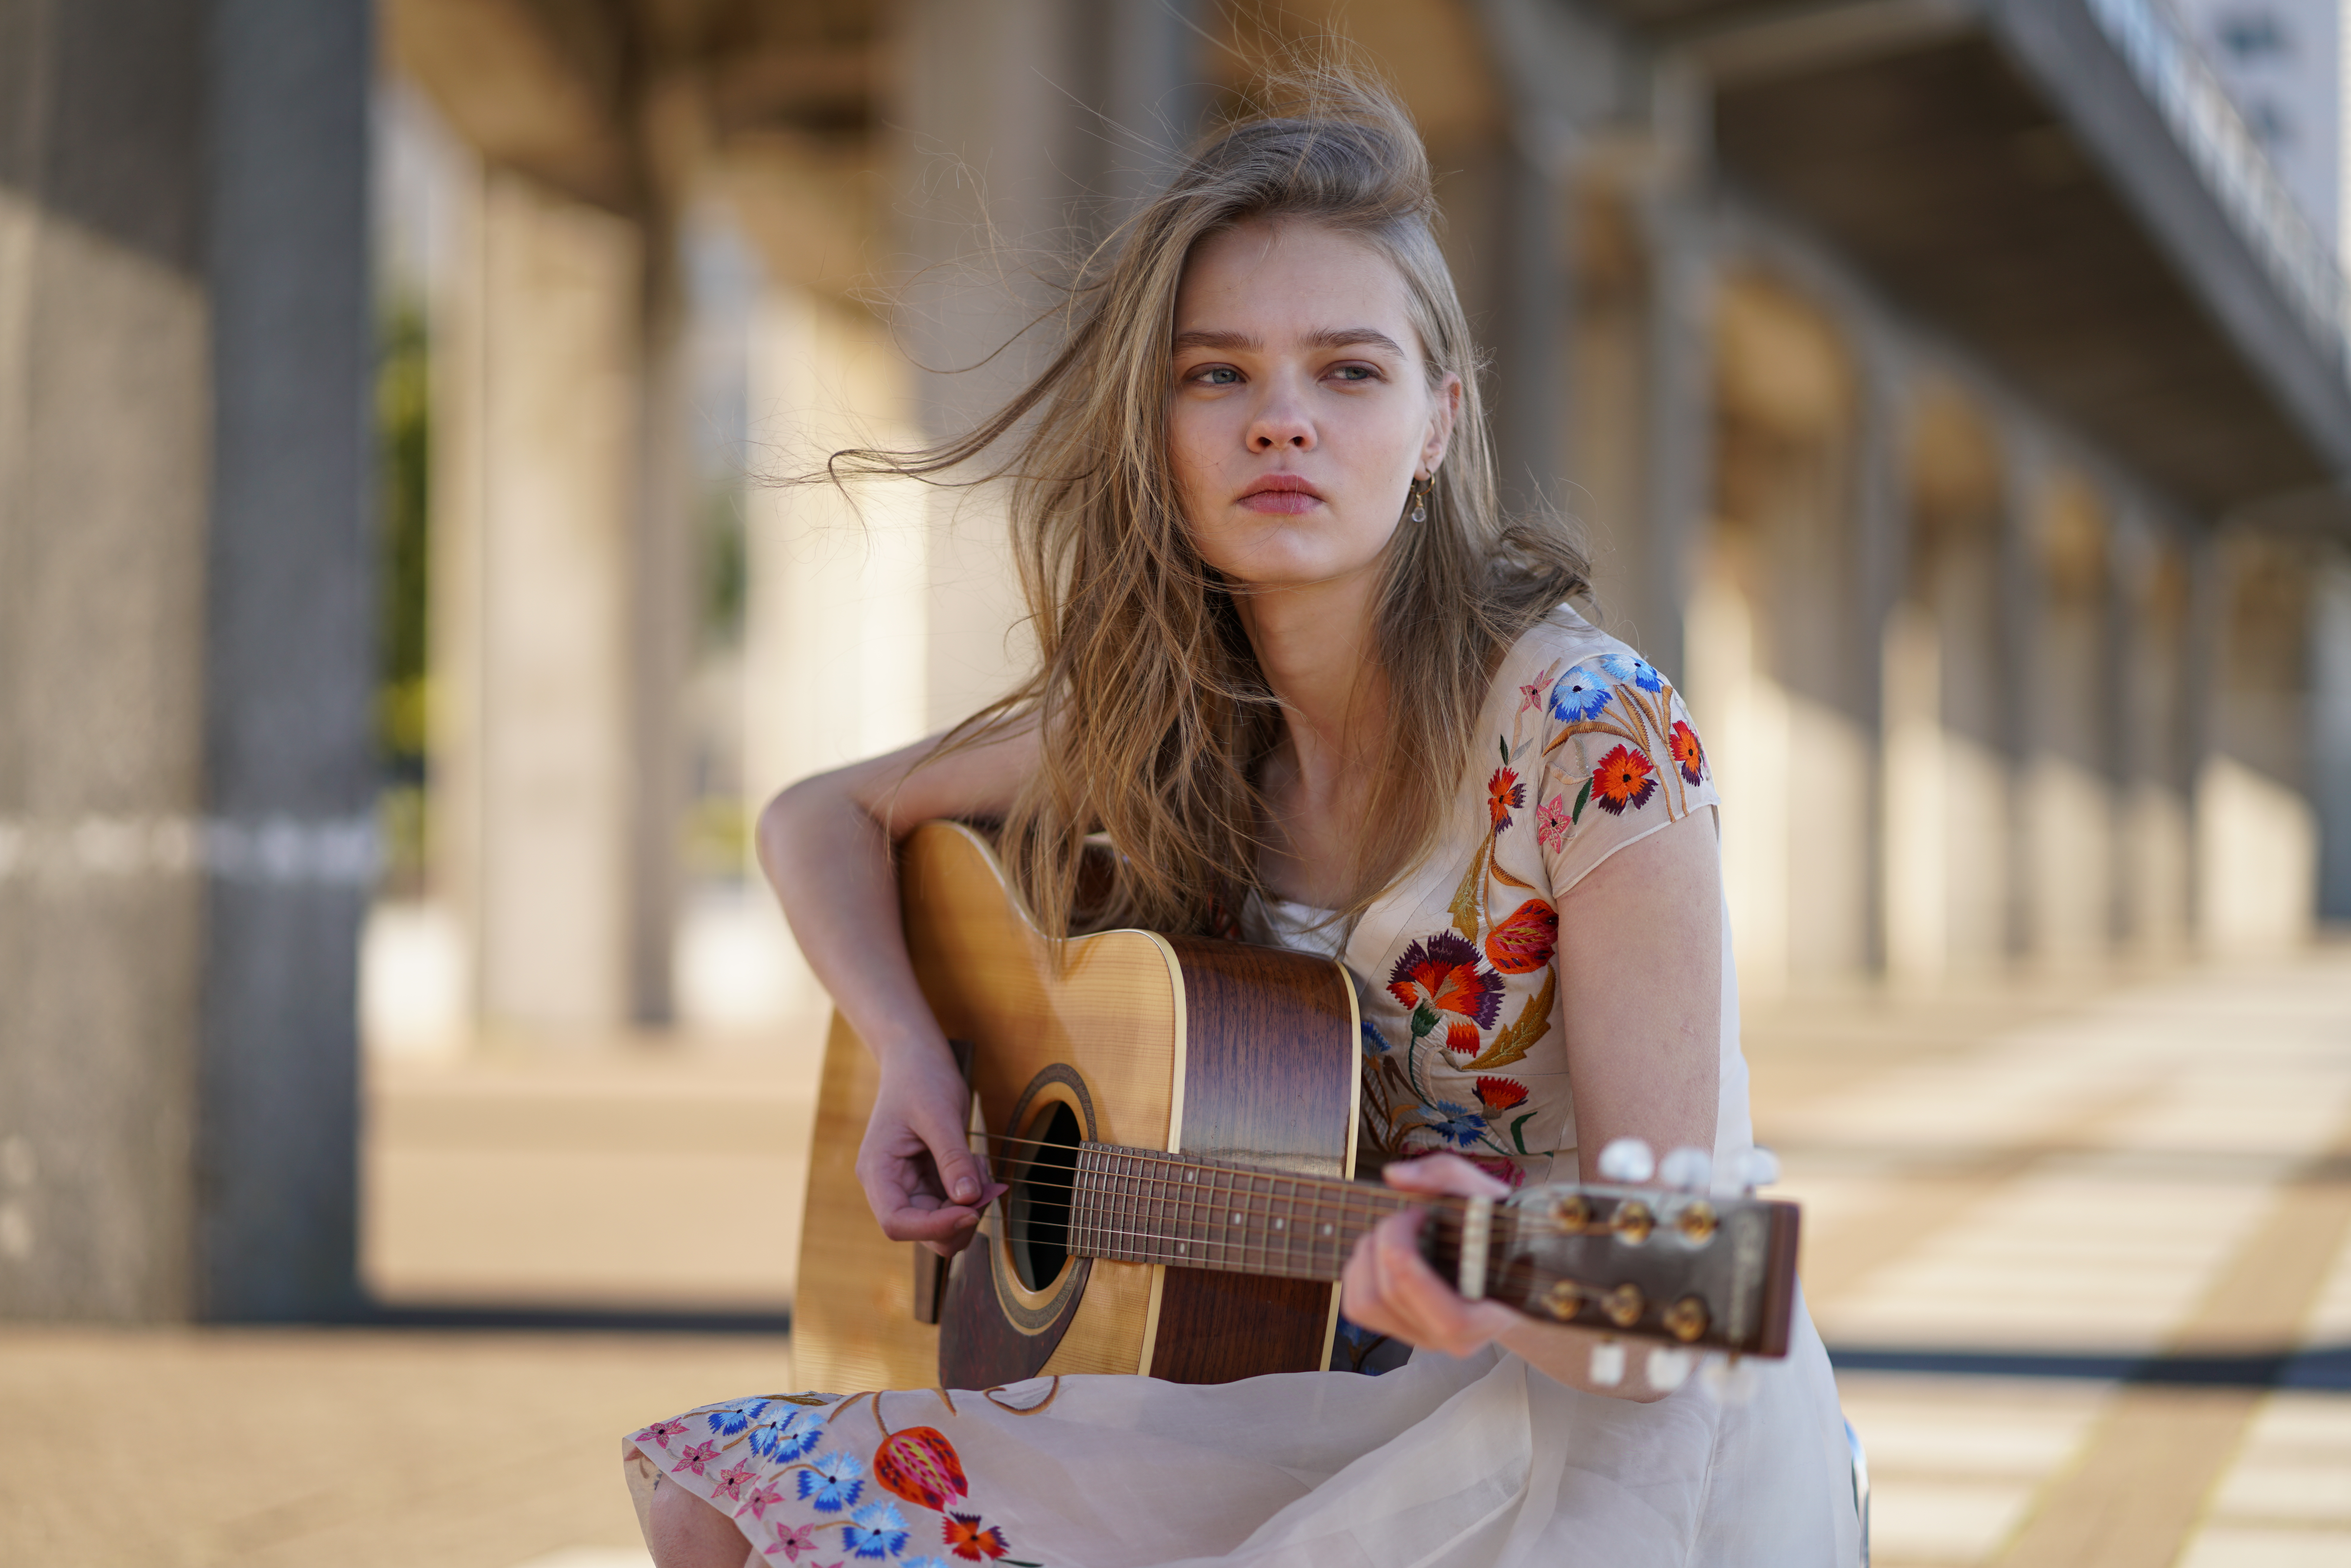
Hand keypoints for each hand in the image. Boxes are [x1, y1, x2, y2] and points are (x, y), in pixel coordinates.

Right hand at [856, 1046, 1007, 1256]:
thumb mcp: (939, 1114)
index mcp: (877, 1171)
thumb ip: (952, 1158)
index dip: (934, 1227)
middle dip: (960, 1218)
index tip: (972, 1212)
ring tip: (980, 1165)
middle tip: (989, 1187)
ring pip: (940, 1223)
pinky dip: (972, 1194)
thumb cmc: (920, 1079)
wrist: (917, 1059)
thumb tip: (969, 1200)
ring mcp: (909, 1186)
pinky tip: (977, 1164)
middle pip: (921, 1231)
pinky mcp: (928, 1181)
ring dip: (969, 1206)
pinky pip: (952, 1205)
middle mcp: (889, 1186)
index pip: (896, 1223)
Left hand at [1339, 1154, 1521, 1356]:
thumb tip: (1394, 1176)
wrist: (1507, 1265)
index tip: (1419, 1213)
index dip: (1413, 1257)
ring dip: (1367, 1255)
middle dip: (1385, 1240)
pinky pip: (1357, 1305)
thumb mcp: (1485, 1194)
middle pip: (1389, 1295)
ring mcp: (1419, 1337)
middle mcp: (1449, 1339)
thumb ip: (1445, 1175)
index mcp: (1485, 1317)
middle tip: (1408, 1215)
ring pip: (1363, 1303)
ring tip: (1394, 1232)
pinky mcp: (1397, 1329)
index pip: (1445, 1314)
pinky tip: (1384, 1250)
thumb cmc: (1496, 1231)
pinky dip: (1360, 1269)